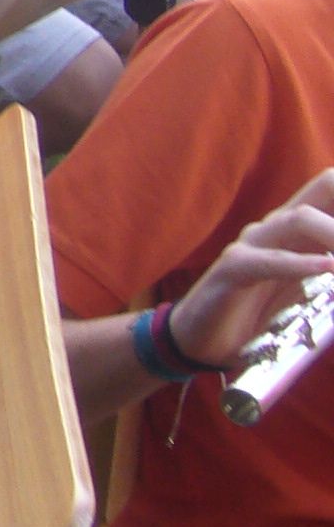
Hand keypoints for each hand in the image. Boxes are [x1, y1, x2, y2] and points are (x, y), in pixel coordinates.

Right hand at [168, 170, 333, 370]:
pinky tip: (326, 269)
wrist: (205, 340)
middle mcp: (277, 225)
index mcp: (300, 227)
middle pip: (324, 186)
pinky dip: (300, 264)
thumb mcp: (313, 295)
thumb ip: (332, 279)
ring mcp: (252, 243)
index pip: (333, 187)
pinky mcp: (232, 269)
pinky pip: (266, 261)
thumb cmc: (264, 315)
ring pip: (299, 219)